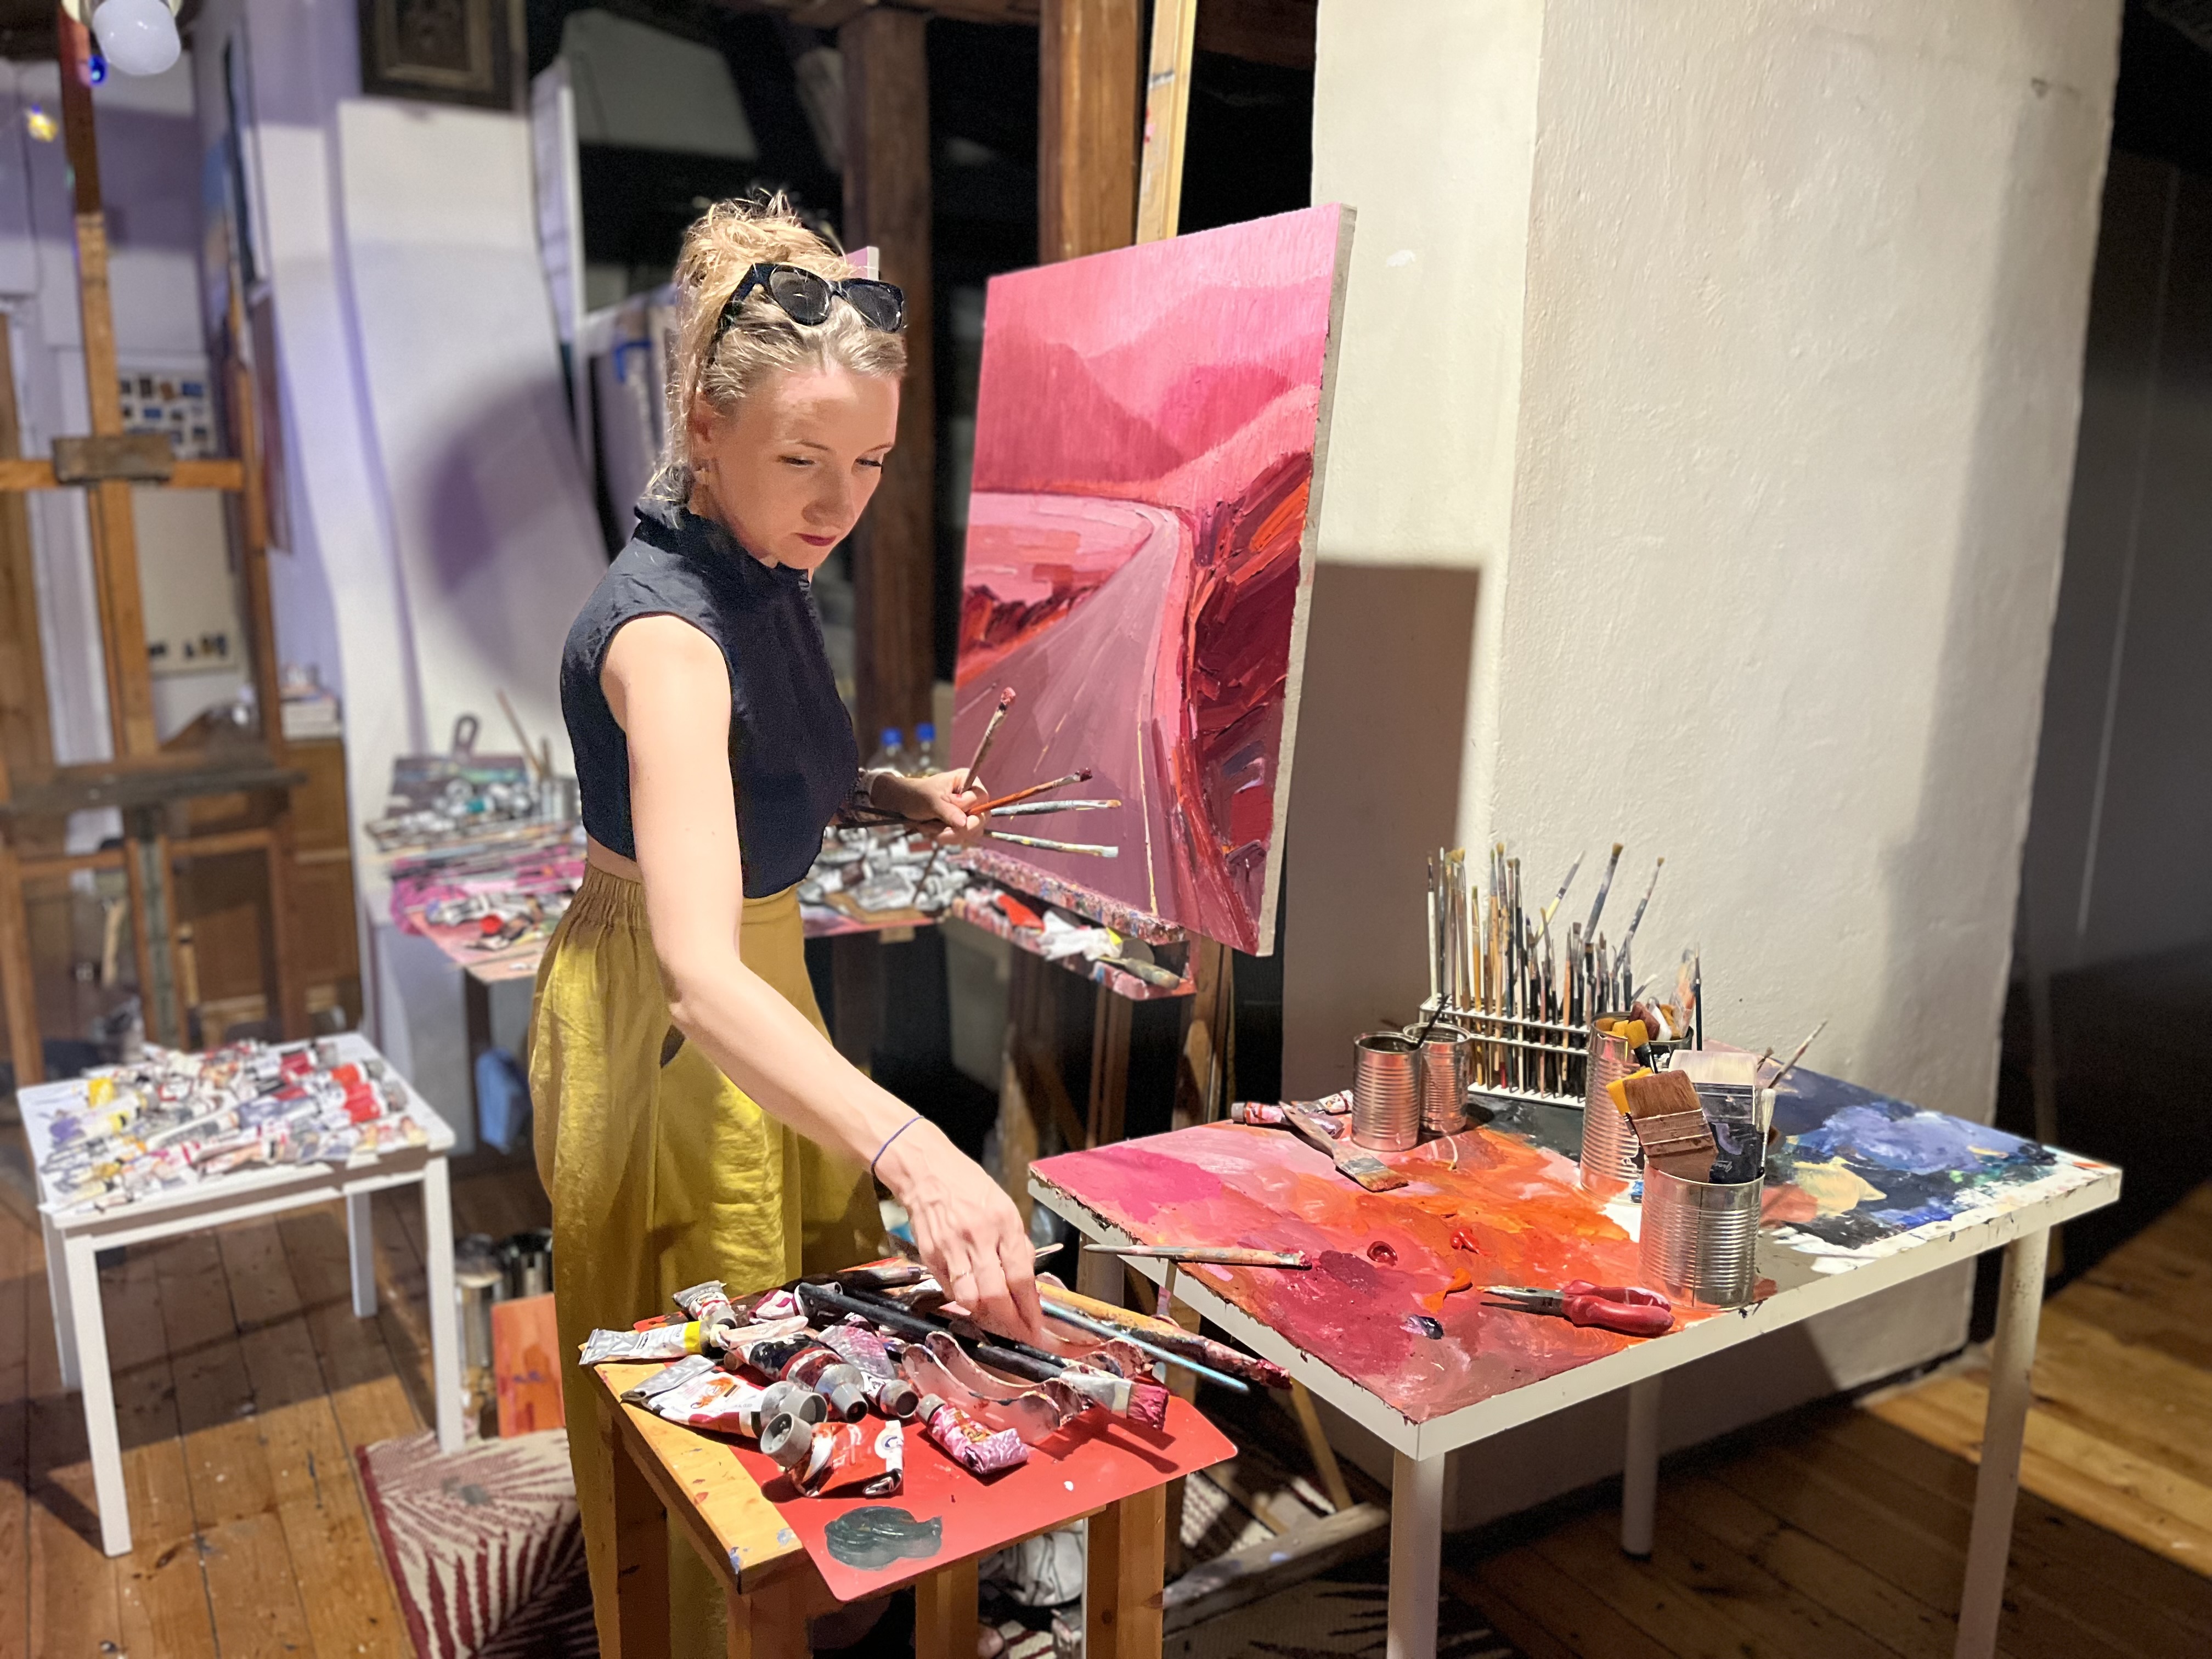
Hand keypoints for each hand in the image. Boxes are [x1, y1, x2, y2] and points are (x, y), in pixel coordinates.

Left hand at [870, 769, 987, 846]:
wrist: (903, 805)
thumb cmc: (917, 795)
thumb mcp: (931, 800)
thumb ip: (948, 811)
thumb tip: (964, 823)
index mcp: (967, 781)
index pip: (981, 798)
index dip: (967, 807)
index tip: (948, 808)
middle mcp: (971, 797)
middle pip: (981, 818)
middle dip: (959, 829)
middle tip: (941, 832)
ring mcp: (967, 813)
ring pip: (972, 831)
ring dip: (949, 834)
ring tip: (930, 826)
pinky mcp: (961, 825)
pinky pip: (963, 838)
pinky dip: (947, 838)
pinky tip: (933, 830)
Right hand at [874, 1116, 1043, 1343]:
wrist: (926, 1171)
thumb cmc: (968, 1185)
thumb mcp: (1005, 1206)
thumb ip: (1017, 1243)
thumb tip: (1027, 1279)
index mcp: (1003, 1222)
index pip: (1021, 1277)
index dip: (1030, 1308)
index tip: (1036, 1325)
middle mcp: (977, 1237)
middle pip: (996, 1294)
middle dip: (1010, 1321)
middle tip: (1020, 1333)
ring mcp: (951, 1248)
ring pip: (969, 1299)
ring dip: (985, 1316)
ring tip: (996, 1319)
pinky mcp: (930, 1255)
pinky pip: (949, 1289)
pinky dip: (963, 1299)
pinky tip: (972, 1298)